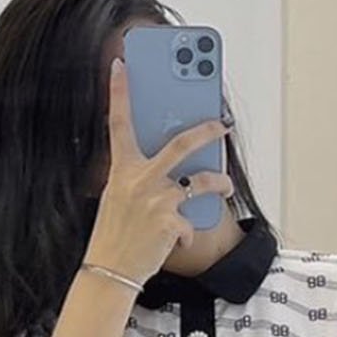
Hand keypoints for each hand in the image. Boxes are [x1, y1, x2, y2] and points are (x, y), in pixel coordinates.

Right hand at [85, 58, 235, 283]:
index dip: (119, 92)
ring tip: (225, 185)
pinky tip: (179, 240)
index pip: (119, 122)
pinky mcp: (170, 222)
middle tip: (221, 123)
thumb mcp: (116, 199)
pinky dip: (188, 233)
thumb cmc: (114, 236)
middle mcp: (139, 179)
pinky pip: (191, 222)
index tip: (121, 64)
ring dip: (219, 183)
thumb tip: (162, 164)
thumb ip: (134, 176)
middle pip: (180, 144)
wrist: (110, 272)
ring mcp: (156, 199)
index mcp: (121, 170)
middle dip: (206, 130)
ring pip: (200, 182)